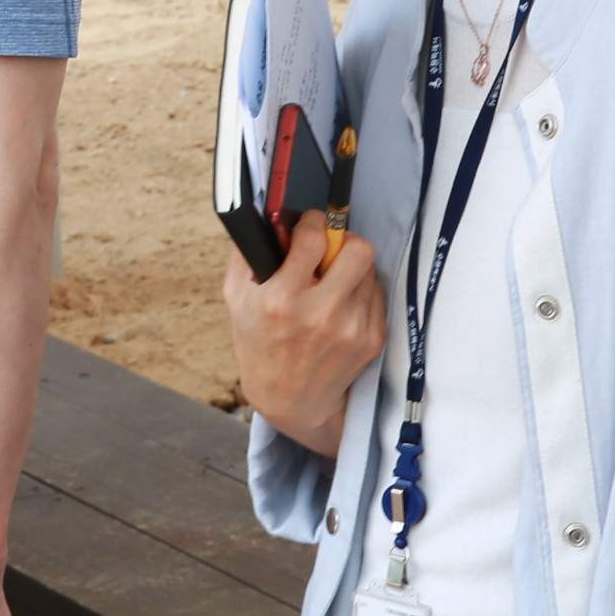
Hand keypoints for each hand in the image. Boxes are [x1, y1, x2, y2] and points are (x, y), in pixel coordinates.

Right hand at [224, 232, 382, 454]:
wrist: (288, 401)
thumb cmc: (258, 344)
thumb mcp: (237, 297)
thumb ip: (249, 253)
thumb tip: (269, 214)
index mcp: (282, 300)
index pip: (314, 237)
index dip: (312, 221)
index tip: (308, 225)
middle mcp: (321, 315)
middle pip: (357, 249)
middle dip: (343, 239)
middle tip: (329, 248)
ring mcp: (351, 330)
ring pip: (369, 269)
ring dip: (350, 267)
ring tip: (331, 282)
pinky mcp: (371, 341)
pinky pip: (377, 294)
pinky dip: (360, 291)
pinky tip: (341, 304)